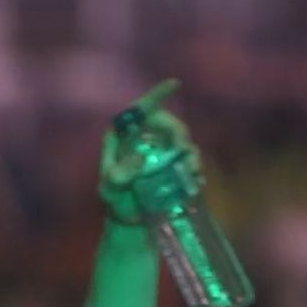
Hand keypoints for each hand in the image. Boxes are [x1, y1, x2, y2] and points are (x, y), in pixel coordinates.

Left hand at [100, 80, 199, 223]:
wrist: (129, 222)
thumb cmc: (115, 200)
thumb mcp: (111, 188)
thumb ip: (120, 174)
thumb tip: (140, 157)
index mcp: (124, 137)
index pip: (140, 110)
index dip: (157, 95)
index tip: (175, 85)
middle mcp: (145, 140)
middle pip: (168, 124)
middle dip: (179, 133)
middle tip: (183, 149)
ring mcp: (161, 153)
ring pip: (182, 141)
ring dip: (191, 152)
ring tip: (192, 169)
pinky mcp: (173, 167)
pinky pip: (188, 160)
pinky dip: (194, 167)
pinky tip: (195, 180)